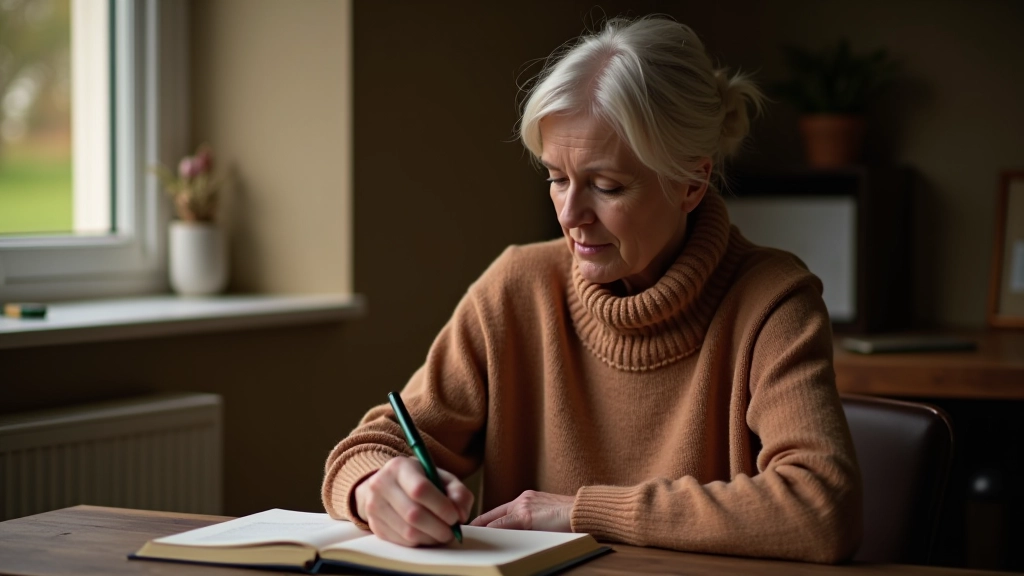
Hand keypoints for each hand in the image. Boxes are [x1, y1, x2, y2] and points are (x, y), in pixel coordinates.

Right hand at [354, 456, 473, 546]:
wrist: (387, 485)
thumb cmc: (420, 480)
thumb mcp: (440, 477)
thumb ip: (458, 492)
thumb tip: (461, 515)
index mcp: (399, 467)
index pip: (420, 489)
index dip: (441, 507)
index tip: (455, 517)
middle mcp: (381, 484)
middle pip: (413, 514)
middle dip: (438, 527)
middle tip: (451, 532)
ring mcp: (374, 506)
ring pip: (408, 532)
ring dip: (431, 538)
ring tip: (442, 534)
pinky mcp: (375, 525)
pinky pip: (401, 542)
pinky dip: (420, 542)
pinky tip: (428, 536)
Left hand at [470, 490, 573, 531]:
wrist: (582, 510)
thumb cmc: (570, 516)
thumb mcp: (547, 514)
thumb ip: (532, 519)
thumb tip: (521, 532)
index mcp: (527, 498)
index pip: (500, 511)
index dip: (486, 520)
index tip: (475, 527)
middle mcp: (522, 500)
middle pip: (493, 514)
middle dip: (479, 525)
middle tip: (465, 533)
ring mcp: (523, 507)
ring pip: (495, 520)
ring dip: (483, 530)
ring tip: (470, 537)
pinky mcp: (526, 516)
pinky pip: (503, 526)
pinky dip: (491, 531)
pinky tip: (484, 538)